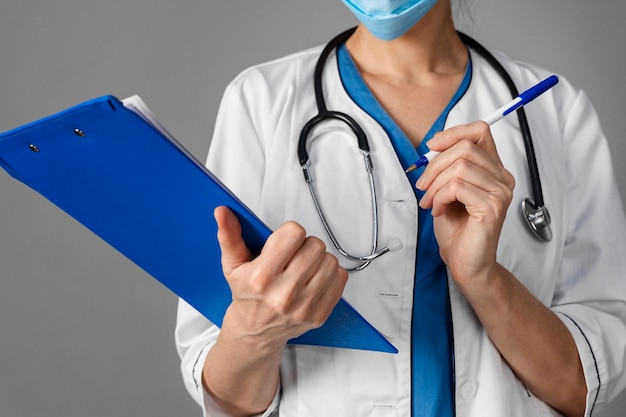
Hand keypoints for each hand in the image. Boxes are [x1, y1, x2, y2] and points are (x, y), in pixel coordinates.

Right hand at [214, 206, 348, 351]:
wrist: (255, 332)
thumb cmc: (246, 294)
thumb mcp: (233, 264)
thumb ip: (229, 235)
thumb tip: (222, 211)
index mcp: (261, 278)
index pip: (294, 234)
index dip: (290, 232)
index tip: (284, 241)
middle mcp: (283, 294)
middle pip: (315, 246)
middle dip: (306, 245)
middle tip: (295, 254)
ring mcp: (303, 307)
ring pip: (330, 261)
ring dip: (320, 260)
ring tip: (304, 267)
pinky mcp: (319, 315)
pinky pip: (340, 279)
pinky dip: (330, 275)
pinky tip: (314, 279)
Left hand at [415, 121, 514, 288]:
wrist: (465, 262)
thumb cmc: (457, 228)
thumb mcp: (447, 189)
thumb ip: (447, 165)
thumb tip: (433, 145)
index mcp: (493, 169)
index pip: (480, 132)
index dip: (453, 133)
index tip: (431, 146)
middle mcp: (502, 178)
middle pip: (465, 148)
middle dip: (435, 165)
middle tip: (424, 186)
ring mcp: (500, 192)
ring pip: (459, 167)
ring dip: (435, 185)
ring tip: (431, 202)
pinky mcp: (492, 207)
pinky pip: (457, 187)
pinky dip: (440, 197)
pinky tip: (439, 210)